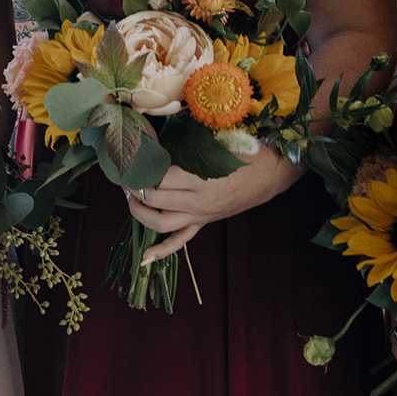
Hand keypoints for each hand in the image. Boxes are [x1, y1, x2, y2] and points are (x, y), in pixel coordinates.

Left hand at [126, 147, 301, 264]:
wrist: (272, 173)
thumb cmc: (245, 153)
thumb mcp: (218, 142)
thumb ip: (188, 142)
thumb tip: (155, 137)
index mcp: (200, 180)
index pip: (159, 179)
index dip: (140, 170)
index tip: (129, 159)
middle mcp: (198, 202)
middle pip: (155, 201)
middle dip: (134, 190)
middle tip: (124, 176)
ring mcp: (200, 215)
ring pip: (162, 224)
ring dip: (140, 214)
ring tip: (130, 199)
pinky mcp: (204, 222)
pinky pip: (181, 241)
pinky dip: (162, 250)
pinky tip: (146, 257)